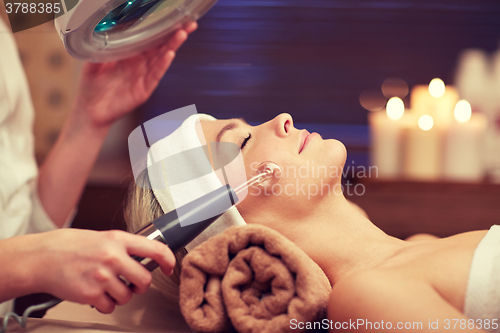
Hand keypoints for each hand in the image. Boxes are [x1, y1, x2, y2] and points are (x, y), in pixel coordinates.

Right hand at [30, 229, 175, 312]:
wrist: (42, 257)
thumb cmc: (71, 246)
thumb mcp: (103, 237)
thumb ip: (124, 247)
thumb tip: (147, 258)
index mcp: (118, 239)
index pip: (155, 249)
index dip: (168, 260)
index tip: (169, 267)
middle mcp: (113, 257)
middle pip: (145, 280)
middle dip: (141, 286)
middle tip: (132, 284)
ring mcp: (102, 276)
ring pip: (128, 296)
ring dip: (121, 295)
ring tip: (108, 286)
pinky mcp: (91, 294)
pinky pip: (110, 307)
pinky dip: (105, 304)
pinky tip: (97, 293)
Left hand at [74, 22, 197, 128]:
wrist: (90, 110)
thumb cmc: (92, 86)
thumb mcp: (93, 61)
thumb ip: (99, 45)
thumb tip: (100, 26)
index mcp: (129, 55)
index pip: (148, 39)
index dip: (160, 28)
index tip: (171, 18)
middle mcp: (139, 64)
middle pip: (161, 46)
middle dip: (175, 35)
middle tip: (188, 23)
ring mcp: (143, 76)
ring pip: (161, 58)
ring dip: (171, 46)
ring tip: (181, 34)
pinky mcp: (144, 89)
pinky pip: (155, 75)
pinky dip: (163, 65)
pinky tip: (169, 55)